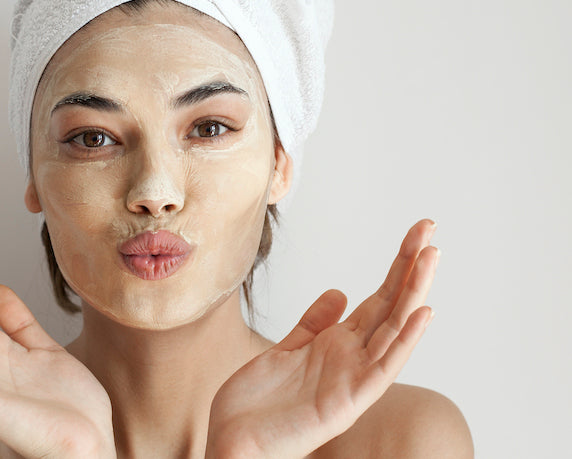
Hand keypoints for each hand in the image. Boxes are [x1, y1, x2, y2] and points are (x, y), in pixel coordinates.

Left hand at [205, 219, 438, 457]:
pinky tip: (422, 313)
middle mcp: (352, 359)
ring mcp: (353, 380)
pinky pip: (384, 368)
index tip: (415, 236)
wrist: (233, 445)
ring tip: (432, 256)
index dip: (396, 267)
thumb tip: (340, 292)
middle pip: (390, 306)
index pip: (377, 299)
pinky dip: (406, 341)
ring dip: (414, 292)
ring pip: (394, 329)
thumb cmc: (257, 406)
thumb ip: (313, 325)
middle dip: (410, 267)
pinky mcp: (347, 402)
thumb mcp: (284, 351)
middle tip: (429, 228)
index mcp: (337, 346)